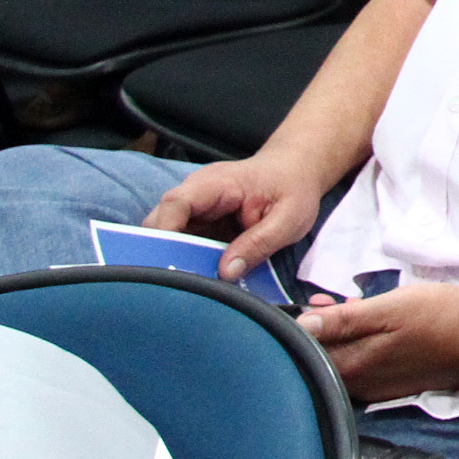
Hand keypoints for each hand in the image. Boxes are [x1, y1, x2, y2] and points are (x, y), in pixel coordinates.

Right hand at [144, 155, 326, 278]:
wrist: (296, 169)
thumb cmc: (294, 187)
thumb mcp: (289, 217)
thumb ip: (259, 243)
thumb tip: (226, 273)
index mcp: (215, 184)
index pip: (175, 204)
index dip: (165, 233)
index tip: (167, 263)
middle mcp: (197, 195)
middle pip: (162, 223)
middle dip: (164, 254)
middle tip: (178, 286)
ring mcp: (197, 210)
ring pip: (169, 237)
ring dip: (176, 261)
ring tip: (188, 288)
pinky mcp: (201, 224)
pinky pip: (185, 244)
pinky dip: (189, 262)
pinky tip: (199, 281)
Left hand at [296, 280, 458, 403]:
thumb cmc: (436, 317)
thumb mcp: (388, 308)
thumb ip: (342, 320)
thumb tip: (301, 325)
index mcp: (352, 367)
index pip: (306, 353)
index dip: (303, 326)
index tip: (310, 303)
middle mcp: (360, 386)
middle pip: (323, 360)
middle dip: (320, 331)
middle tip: (327, 301)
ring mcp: (377, 389)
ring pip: (344, 363)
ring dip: (340, 337)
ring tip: (348, 308)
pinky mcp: (394, 385)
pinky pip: (363, 368)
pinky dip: (358, 347)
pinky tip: (370, 328)